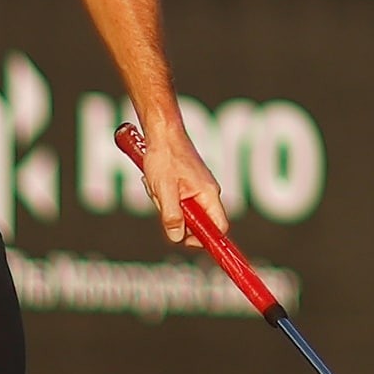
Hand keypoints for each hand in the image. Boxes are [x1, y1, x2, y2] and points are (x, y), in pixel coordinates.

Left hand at [139, 133, 229, 248]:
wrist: (161, 132)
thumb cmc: (165, 156)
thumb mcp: (164, 189)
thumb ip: (172, 215)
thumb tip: (177, 237)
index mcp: (209, 194)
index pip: (219, 227)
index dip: (204, 239)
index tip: (185, 241)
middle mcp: (208, 193)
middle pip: (197, 222)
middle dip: (175, 217)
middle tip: (161, 201)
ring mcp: (197, 188)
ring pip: (183, 211)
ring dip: (165, 204)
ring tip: (155, 186)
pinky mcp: (187, 184)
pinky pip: (176, 200)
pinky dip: (163, 196)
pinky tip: (155, 183)